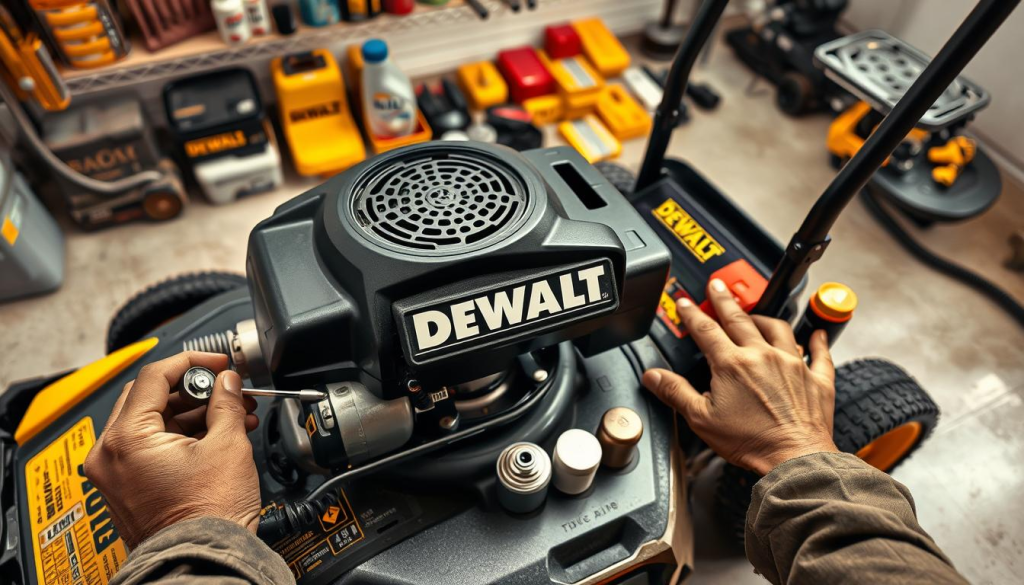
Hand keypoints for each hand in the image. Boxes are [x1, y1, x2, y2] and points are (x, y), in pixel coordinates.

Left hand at [84, 352, 261, 548]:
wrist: (204, 560)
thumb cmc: (208, 516)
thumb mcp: (228, 445)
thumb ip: (225, 402)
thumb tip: (226, 383)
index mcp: (126, 439)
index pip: (154, 376)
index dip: (193, 362)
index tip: (218, 364)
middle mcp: (109, 455)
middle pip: (150, 397)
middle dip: (194, 390)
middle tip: (226, 388)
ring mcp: (115, 473)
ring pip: (153, 422)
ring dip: (193, 413)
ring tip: (233, 415)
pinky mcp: (126, 487)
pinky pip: (151, 446)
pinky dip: (182, 436)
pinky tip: (217, 434)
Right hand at [642, 279, 838, 474]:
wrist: (793, 458)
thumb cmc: (751, 442)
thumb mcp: (701, 419)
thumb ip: (675, 392)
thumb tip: (654, 376)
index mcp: (732, 364)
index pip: (706, 329)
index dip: (692, 313)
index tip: (684, 302)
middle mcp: (762, 356)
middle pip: (740, 318)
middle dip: (724, 300)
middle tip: (717, 286)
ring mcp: (792, 364)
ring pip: (777, 328)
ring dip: (763, 317)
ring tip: (754, 312)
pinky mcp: (816, 379)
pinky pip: (820, 353)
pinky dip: (817, 341)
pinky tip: (816, 334)